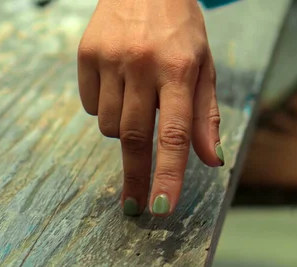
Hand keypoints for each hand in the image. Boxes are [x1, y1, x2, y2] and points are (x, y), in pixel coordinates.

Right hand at [78, 0, 223, 216]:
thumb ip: (206, 115)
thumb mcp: (204, 66)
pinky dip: (102, 107)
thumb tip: (211, 160)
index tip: (161, 207)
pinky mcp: (85, 54)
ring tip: (135, 102)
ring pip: (108, 125)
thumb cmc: (180, 29)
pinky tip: (117, 85)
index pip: (174, 132)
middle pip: (134, 137)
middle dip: (136, 177)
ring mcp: (110, 58)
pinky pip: (89, 105)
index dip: (167, 174)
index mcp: (180, 68)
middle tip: (135, 206)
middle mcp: (143, 64)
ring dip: (121, 130)